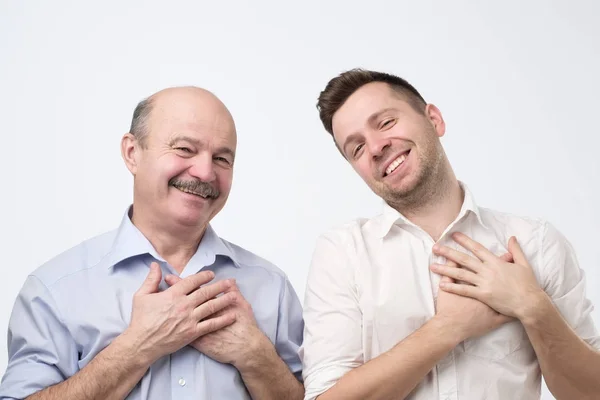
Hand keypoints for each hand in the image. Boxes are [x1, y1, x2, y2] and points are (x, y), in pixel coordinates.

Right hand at [122, 262, 237, 363]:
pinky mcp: (192, 332)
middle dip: (219, 286)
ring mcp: (189, 319)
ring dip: (224, 300)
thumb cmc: (140, 320)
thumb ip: (151, 279)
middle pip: (205, 292)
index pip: (192, 281)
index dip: (203, 276)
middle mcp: (183, 305)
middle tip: (229, 282)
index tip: (211, 274)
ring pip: (211, 306)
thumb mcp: (141, 296)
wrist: (141, 343)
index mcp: (172, 295)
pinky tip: (232, 316)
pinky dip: (223, 320)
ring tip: (234, 295)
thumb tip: (156, 265)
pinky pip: (211, 325)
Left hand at [165, 275, 268, 371]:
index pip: (193, 289)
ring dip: (169, 308)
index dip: (180, 283)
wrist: (244, 347)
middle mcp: (202, 313)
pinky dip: (173, 327)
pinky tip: (165, 324)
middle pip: (183, 299)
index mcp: (211, 303)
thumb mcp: (243, 305)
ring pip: (180, 315)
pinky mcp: (197, 340)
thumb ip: (235, 292)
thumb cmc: (245, 326)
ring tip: (158, 301)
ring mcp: (198, 327)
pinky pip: (182, 332)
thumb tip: (231, 281)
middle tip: (158, 285)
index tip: (169, 277)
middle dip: (170, 292)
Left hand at [431, 233, 544, 318]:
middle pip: (464, 259)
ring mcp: (484, 283)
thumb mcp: (524, 264)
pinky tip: (442, 285)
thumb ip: (516, 250)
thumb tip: (512, 237)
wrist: (530, 303)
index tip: (453, 235)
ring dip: (445, 269)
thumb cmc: (528, 285)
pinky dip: (452, 288)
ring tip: (432, 266)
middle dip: (448, 252)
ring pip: (460, 274)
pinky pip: (464, 290)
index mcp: (496, 262)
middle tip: (435, 247)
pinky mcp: (483, 295)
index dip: (464, 241)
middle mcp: (488, 270)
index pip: (477, 248)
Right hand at [434, 257, 512, 342]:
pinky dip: (514, 312)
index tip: (507, 256)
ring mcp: (494, 306)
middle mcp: (489, 291)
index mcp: (478, 281)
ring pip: (509, 297)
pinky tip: (520, 310)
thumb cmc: (448, 306)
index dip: (501, 260)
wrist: (451, 326)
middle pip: (504, 279)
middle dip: (511, 271)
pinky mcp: (495, 319)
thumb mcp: (445, 284)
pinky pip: (508, 316)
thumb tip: (452, 258)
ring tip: (523, 286)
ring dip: (516, 291)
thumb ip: (450, 269)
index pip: (492, 267)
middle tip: (518, 265)